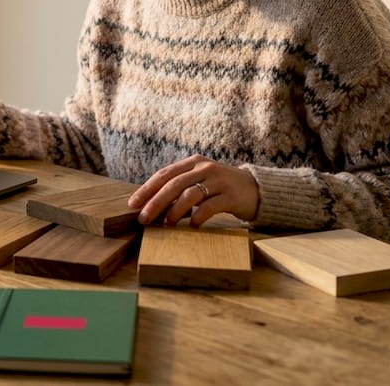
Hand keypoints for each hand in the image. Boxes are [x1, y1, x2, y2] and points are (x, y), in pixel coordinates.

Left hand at [127, 155, 259, 226]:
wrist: (257, 189)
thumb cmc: (221, 188)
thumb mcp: (200, 182)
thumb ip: (180, 188)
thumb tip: (151, 205)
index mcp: (193, 163)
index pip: (164, 174)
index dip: (147, 189)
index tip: (132, 204)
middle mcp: (204, 168)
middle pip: (174, 184)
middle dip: (155, 202)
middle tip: (143, 218)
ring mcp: (219, 180)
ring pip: (190, 194)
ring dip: (175, 210)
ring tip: (167, 223)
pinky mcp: (231, 195)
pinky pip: (210, 206)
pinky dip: (198, 217)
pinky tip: (193, 225)